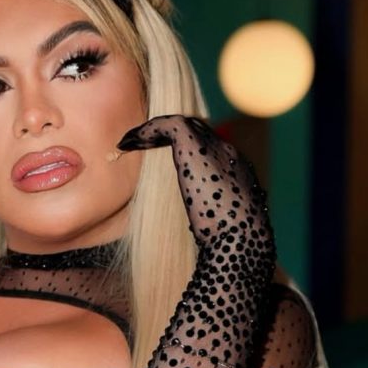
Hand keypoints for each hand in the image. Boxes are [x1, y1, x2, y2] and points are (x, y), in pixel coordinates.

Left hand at [117, 114, 271, 248]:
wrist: (239, 242)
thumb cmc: (227, 244)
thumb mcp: (222, 224)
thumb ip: (210, 216)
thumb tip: (197, 228)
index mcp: (238, 170)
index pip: (211, 146)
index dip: (183, 147)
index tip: (159, 156)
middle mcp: (229, 153)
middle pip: (196, 129)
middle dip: (167, 134)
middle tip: (139, 143)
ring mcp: (215, 147)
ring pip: (182, 123)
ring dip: (153, 130)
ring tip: (128, 142)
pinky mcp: (196, 148)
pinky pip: (169, 125)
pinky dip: (147, 130)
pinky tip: (128, 143)